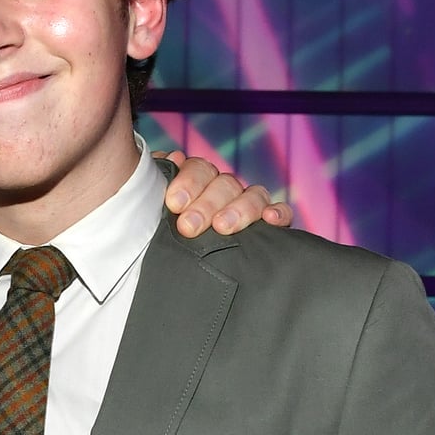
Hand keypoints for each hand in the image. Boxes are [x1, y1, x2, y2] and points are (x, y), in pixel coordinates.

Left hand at [152, 151, 293, 237]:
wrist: (178, 276)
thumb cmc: (160, 237)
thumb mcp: (152, 210)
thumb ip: (156, 181)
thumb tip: (171, 159)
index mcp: (198, 181)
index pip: (199, 168)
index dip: (188, 182)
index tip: (173, 203)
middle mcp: (224, 190)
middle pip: (224, 183)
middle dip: (206, 204)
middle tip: (188, 226)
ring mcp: (248, 206)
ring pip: (253, 195)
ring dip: (239, 209)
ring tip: (222, 227)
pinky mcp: (270, 226)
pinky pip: (282, 212)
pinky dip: (279, 213)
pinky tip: (269, 220)